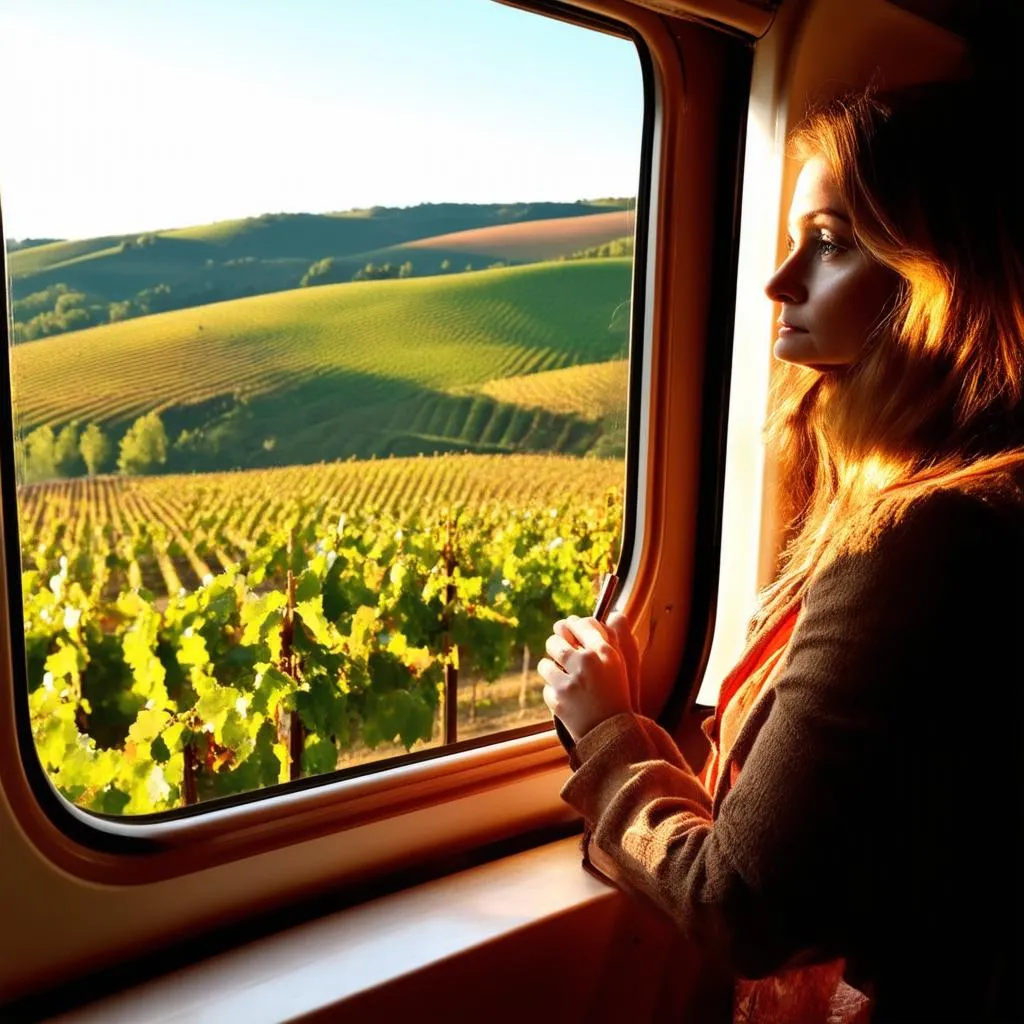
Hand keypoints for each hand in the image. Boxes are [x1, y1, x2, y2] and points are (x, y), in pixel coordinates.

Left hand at [538, 613, 634, 742]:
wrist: (613, 734)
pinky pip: (546, 687)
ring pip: (545, 664)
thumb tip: (613, 614)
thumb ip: (615, 638)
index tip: (568, 629)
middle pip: (555, 640)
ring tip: (562, 677)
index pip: (581, 624)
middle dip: (555, 645)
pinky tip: (567, 699)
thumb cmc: (618, 695)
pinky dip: (554, 693)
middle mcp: (587, 663)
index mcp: (605, 652)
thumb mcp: (623, 665)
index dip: (571, 625)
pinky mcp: (557, 701)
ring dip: (550, 670)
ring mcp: (570, 683)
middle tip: (559, 651)